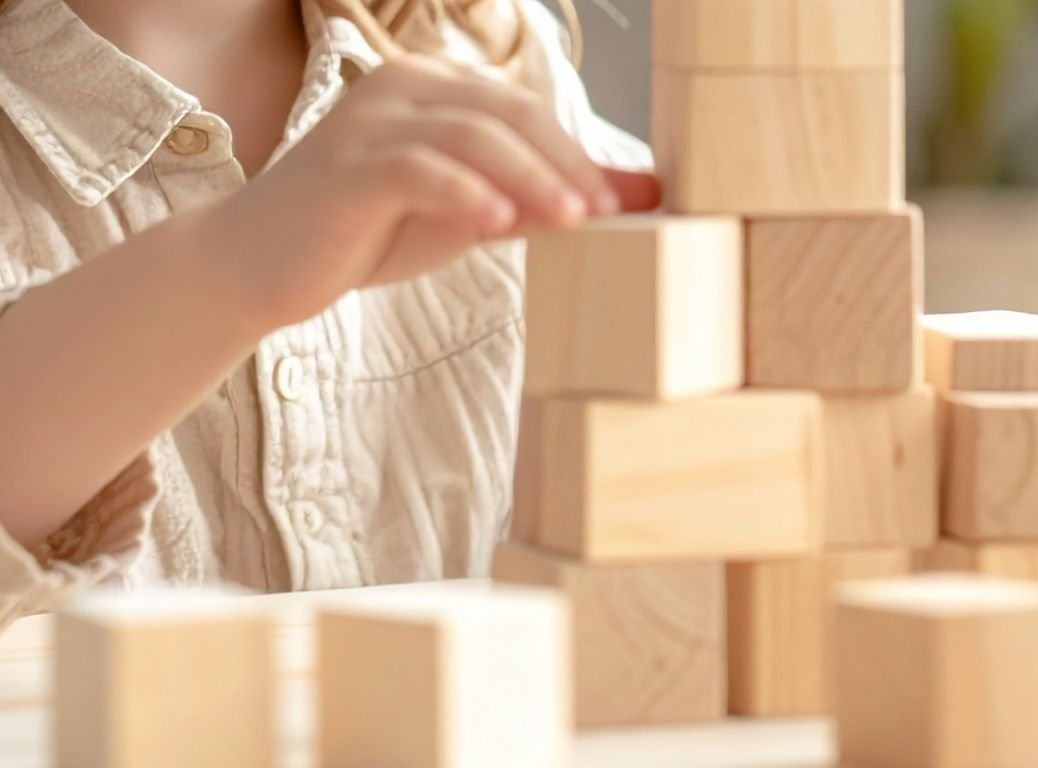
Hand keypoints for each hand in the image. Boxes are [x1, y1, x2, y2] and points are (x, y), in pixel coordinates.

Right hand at [204, 54, 660, 329]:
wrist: (261, 266)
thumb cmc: (368, 234)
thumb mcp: (470, 212)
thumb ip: (539, 199)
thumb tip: (631, 198)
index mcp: (432, 88)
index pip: (523, 109)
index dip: (576, 153)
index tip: (623, 201)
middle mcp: (401, 87)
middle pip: (507, 113)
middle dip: (564, 163)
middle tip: (606, 211)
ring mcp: (370, 121)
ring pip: (472, 135)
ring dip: (530, 177)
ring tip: (572, 221)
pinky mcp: (347, 165)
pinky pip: (418, 169)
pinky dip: (465, 193)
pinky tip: (499, 224)